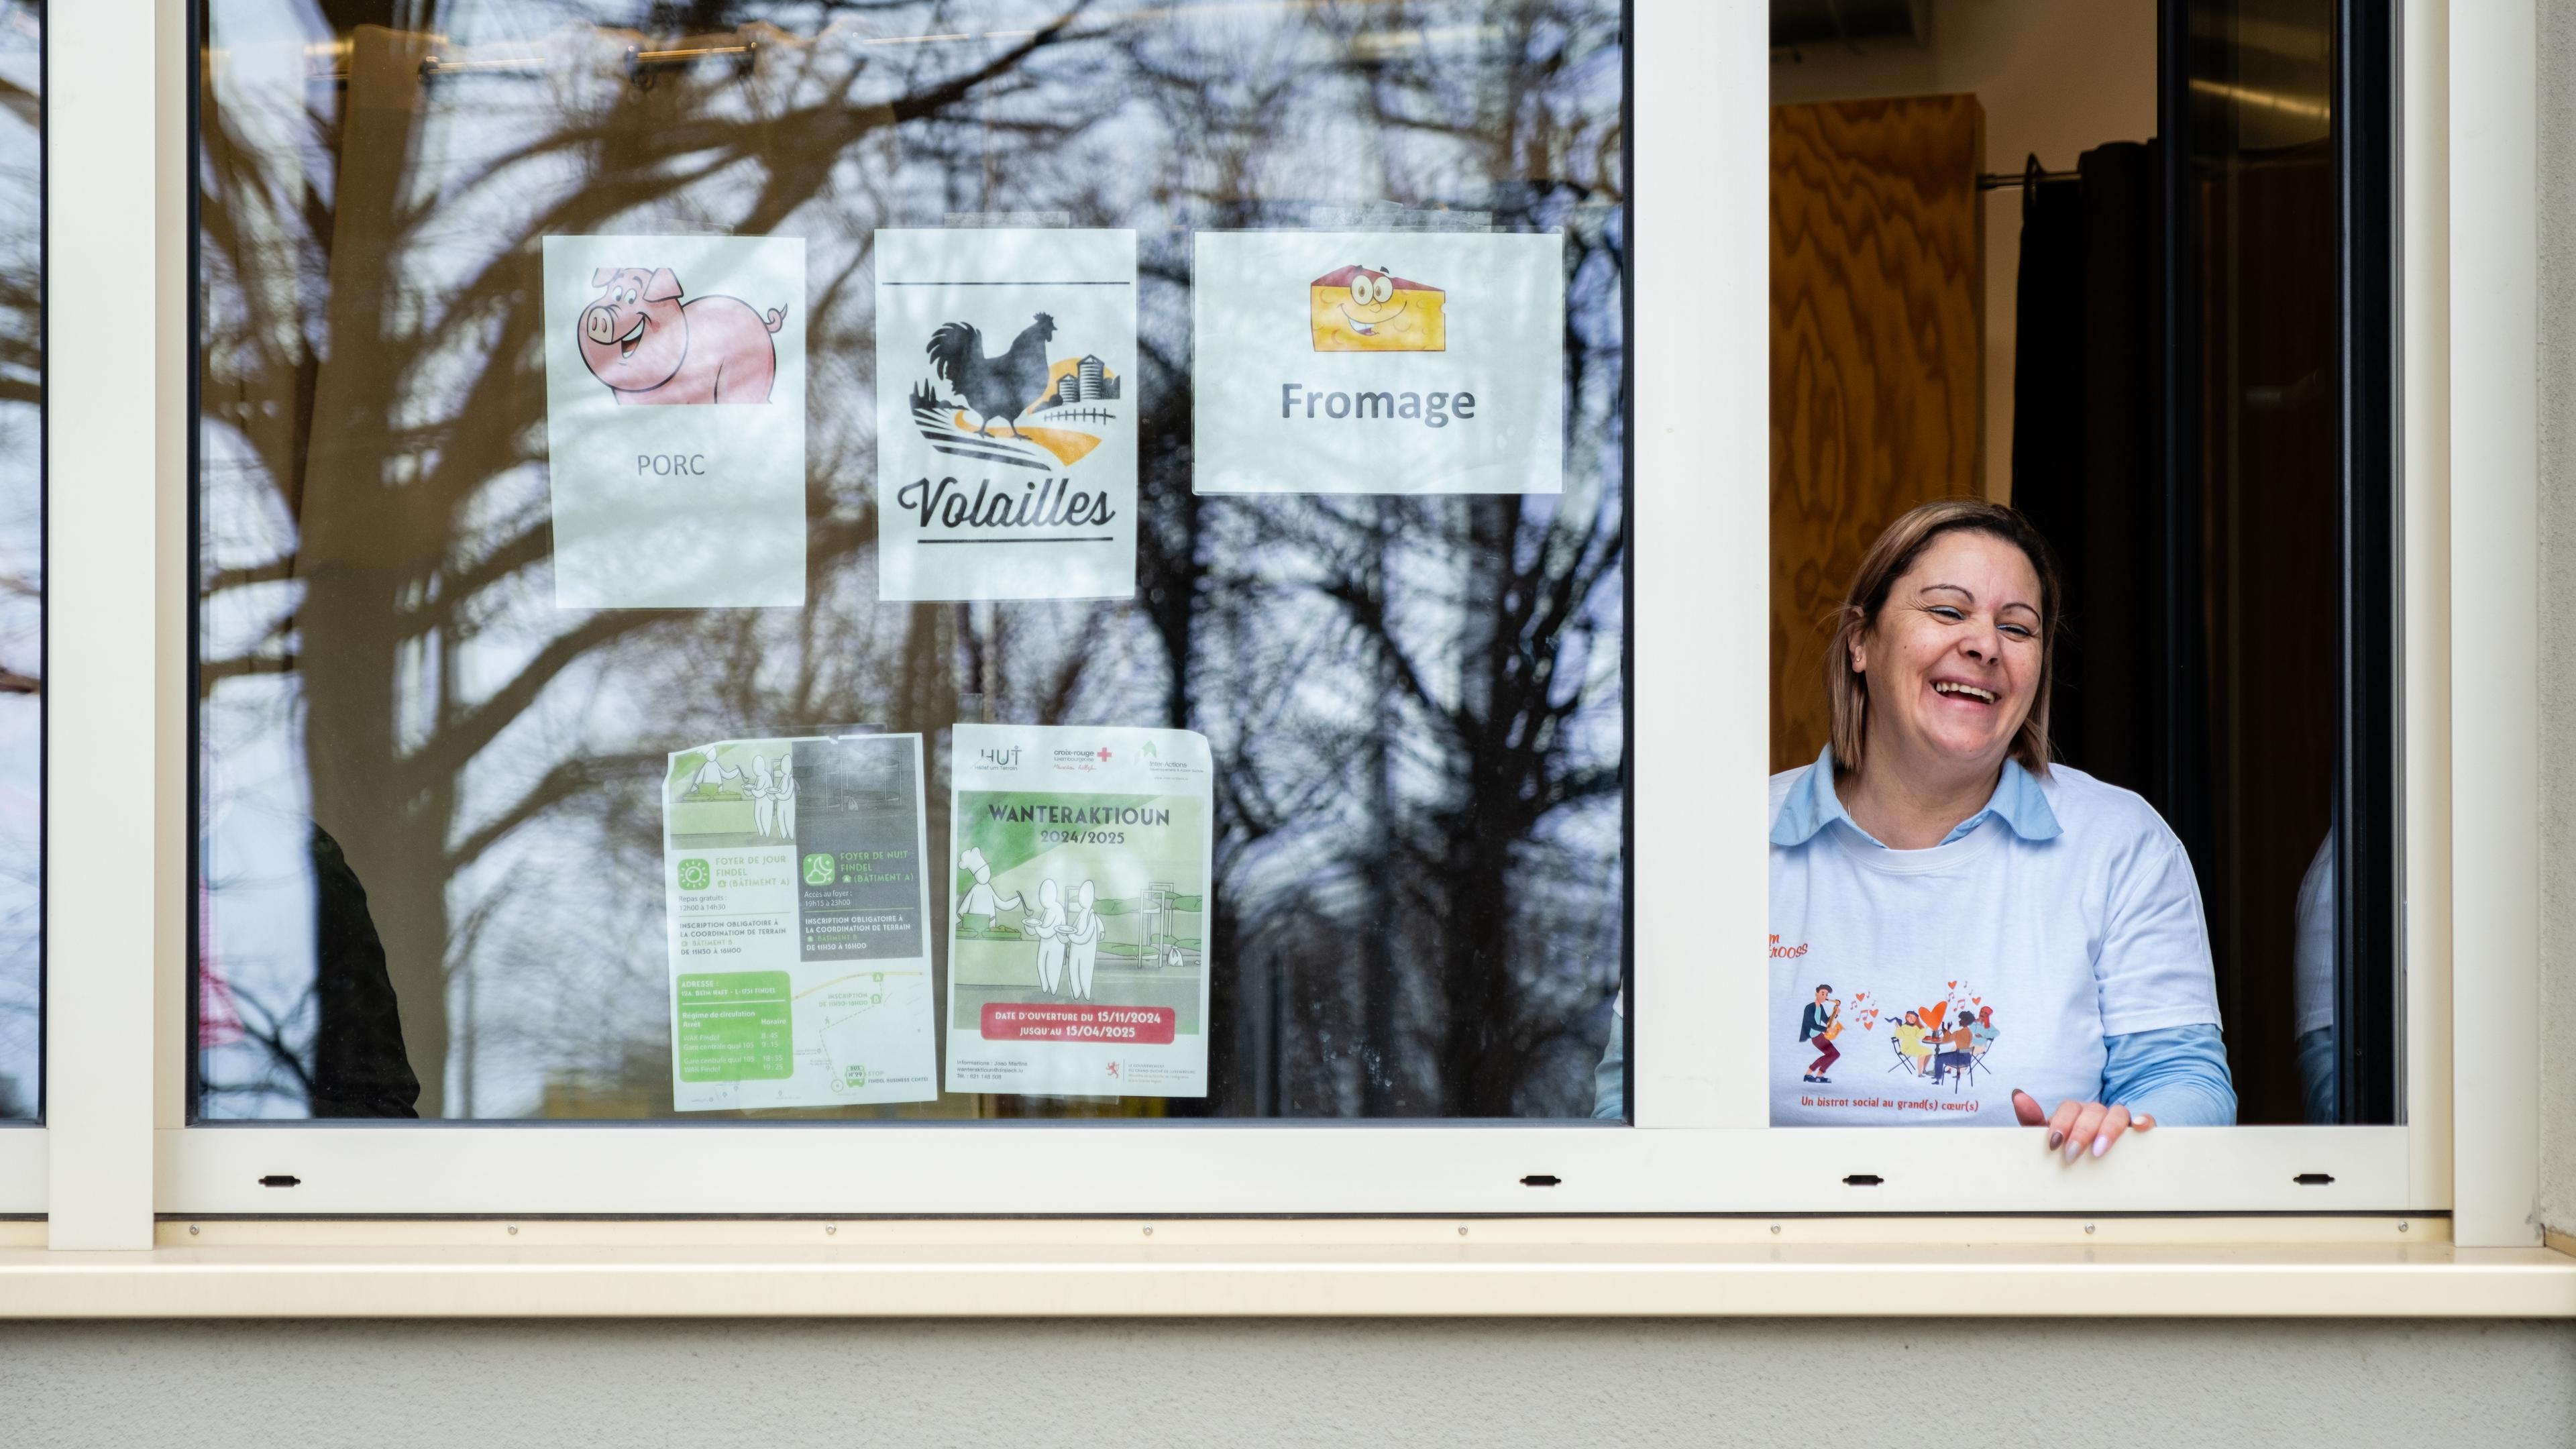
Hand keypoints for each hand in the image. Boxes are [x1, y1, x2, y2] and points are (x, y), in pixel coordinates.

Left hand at [2012, 1090, 2154, 1160]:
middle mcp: (2097, 1112)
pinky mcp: (2138, 1130)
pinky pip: (2146, 1119)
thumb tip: (2018, 1094)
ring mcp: (2118, 1120)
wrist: (2089, 1161)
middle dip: (2081, 1132)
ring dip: (2108, 1129)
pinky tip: (2140, 1128)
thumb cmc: (2068, 1148)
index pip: (2068, 1108)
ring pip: (2117, 1112)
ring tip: (2099, 1151)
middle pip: (2092, 1110)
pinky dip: (2144, 1120)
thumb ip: (2032, 1119)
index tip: (2053, 1144)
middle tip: (2072, 1155)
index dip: (2061, 1123)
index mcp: (2075, 1112)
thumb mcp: (2050, 1138)